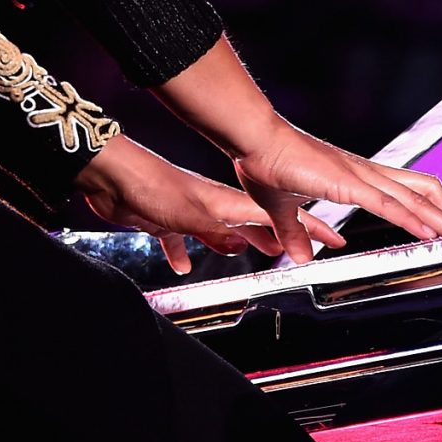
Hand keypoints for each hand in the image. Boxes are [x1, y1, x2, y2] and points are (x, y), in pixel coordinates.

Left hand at [77, 136, 344, 275]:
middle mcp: (211, 206)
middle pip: (251, 223)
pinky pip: (180, 238)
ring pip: (220, 231)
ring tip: (251, 255)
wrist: (110, 177)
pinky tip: (183, 265)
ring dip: (236, 243)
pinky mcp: (164, 218)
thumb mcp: (189, 215)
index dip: (303, 227)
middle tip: (299, 248)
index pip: (272, 217)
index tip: (330, 237)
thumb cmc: (150, 189)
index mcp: (224, 203)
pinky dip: (184, 252)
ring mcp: (188, 210)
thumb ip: (217, 232)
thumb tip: (247, 245)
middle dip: (276, 236)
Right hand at [230, 121, 441, 264]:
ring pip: (411, 196)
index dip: (424, 205)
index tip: (438, 224)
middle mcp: (363, 172)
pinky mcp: (347, 183)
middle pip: (420, 186)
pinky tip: (427, 233)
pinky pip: (388, 204)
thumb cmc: (266, 163)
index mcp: (352, 175)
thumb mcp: (283, 208)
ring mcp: (358, 176)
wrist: (254, 141)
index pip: (401, 187)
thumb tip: (300, 255)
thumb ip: (295, 232)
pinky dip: (411, 219)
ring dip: (437, 218)